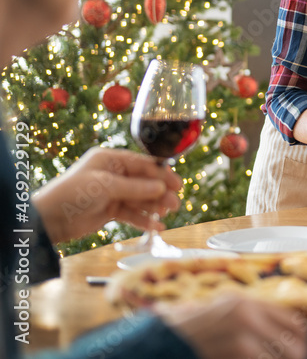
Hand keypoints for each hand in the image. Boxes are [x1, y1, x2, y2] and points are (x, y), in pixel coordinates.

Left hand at [33, 147, 181, 242]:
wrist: (48, 220)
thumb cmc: (73, 194)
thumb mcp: (105, 186)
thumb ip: (135, 187)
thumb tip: (161, 187)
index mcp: (110, 160)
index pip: (142, 164)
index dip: (161, 174)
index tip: (177, 184)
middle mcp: (113, 174)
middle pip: (144, 182)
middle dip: (160, 192)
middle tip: (174, 203)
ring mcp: (112, 193)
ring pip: (139, 198)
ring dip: (153, 206)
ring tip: (166, 214)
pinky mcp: (109, 210)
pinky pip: (131, 213)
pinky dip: (143, 220)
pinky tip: (156, 227)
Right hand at [156, 294, 306, 358]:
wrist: (158, 340)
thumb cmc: (187, 333)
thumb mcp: (222, 316)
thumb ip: (251, 321)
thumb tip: (284, 340)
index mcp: (247, 303)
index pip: (294, 323)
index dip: (300, 344)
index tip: (299, 355)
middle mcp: (249, 313)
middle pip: (294, 344)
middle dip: (295, 358)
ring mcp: (244, 332)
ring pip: (283, 357)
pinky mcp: (240, 350)